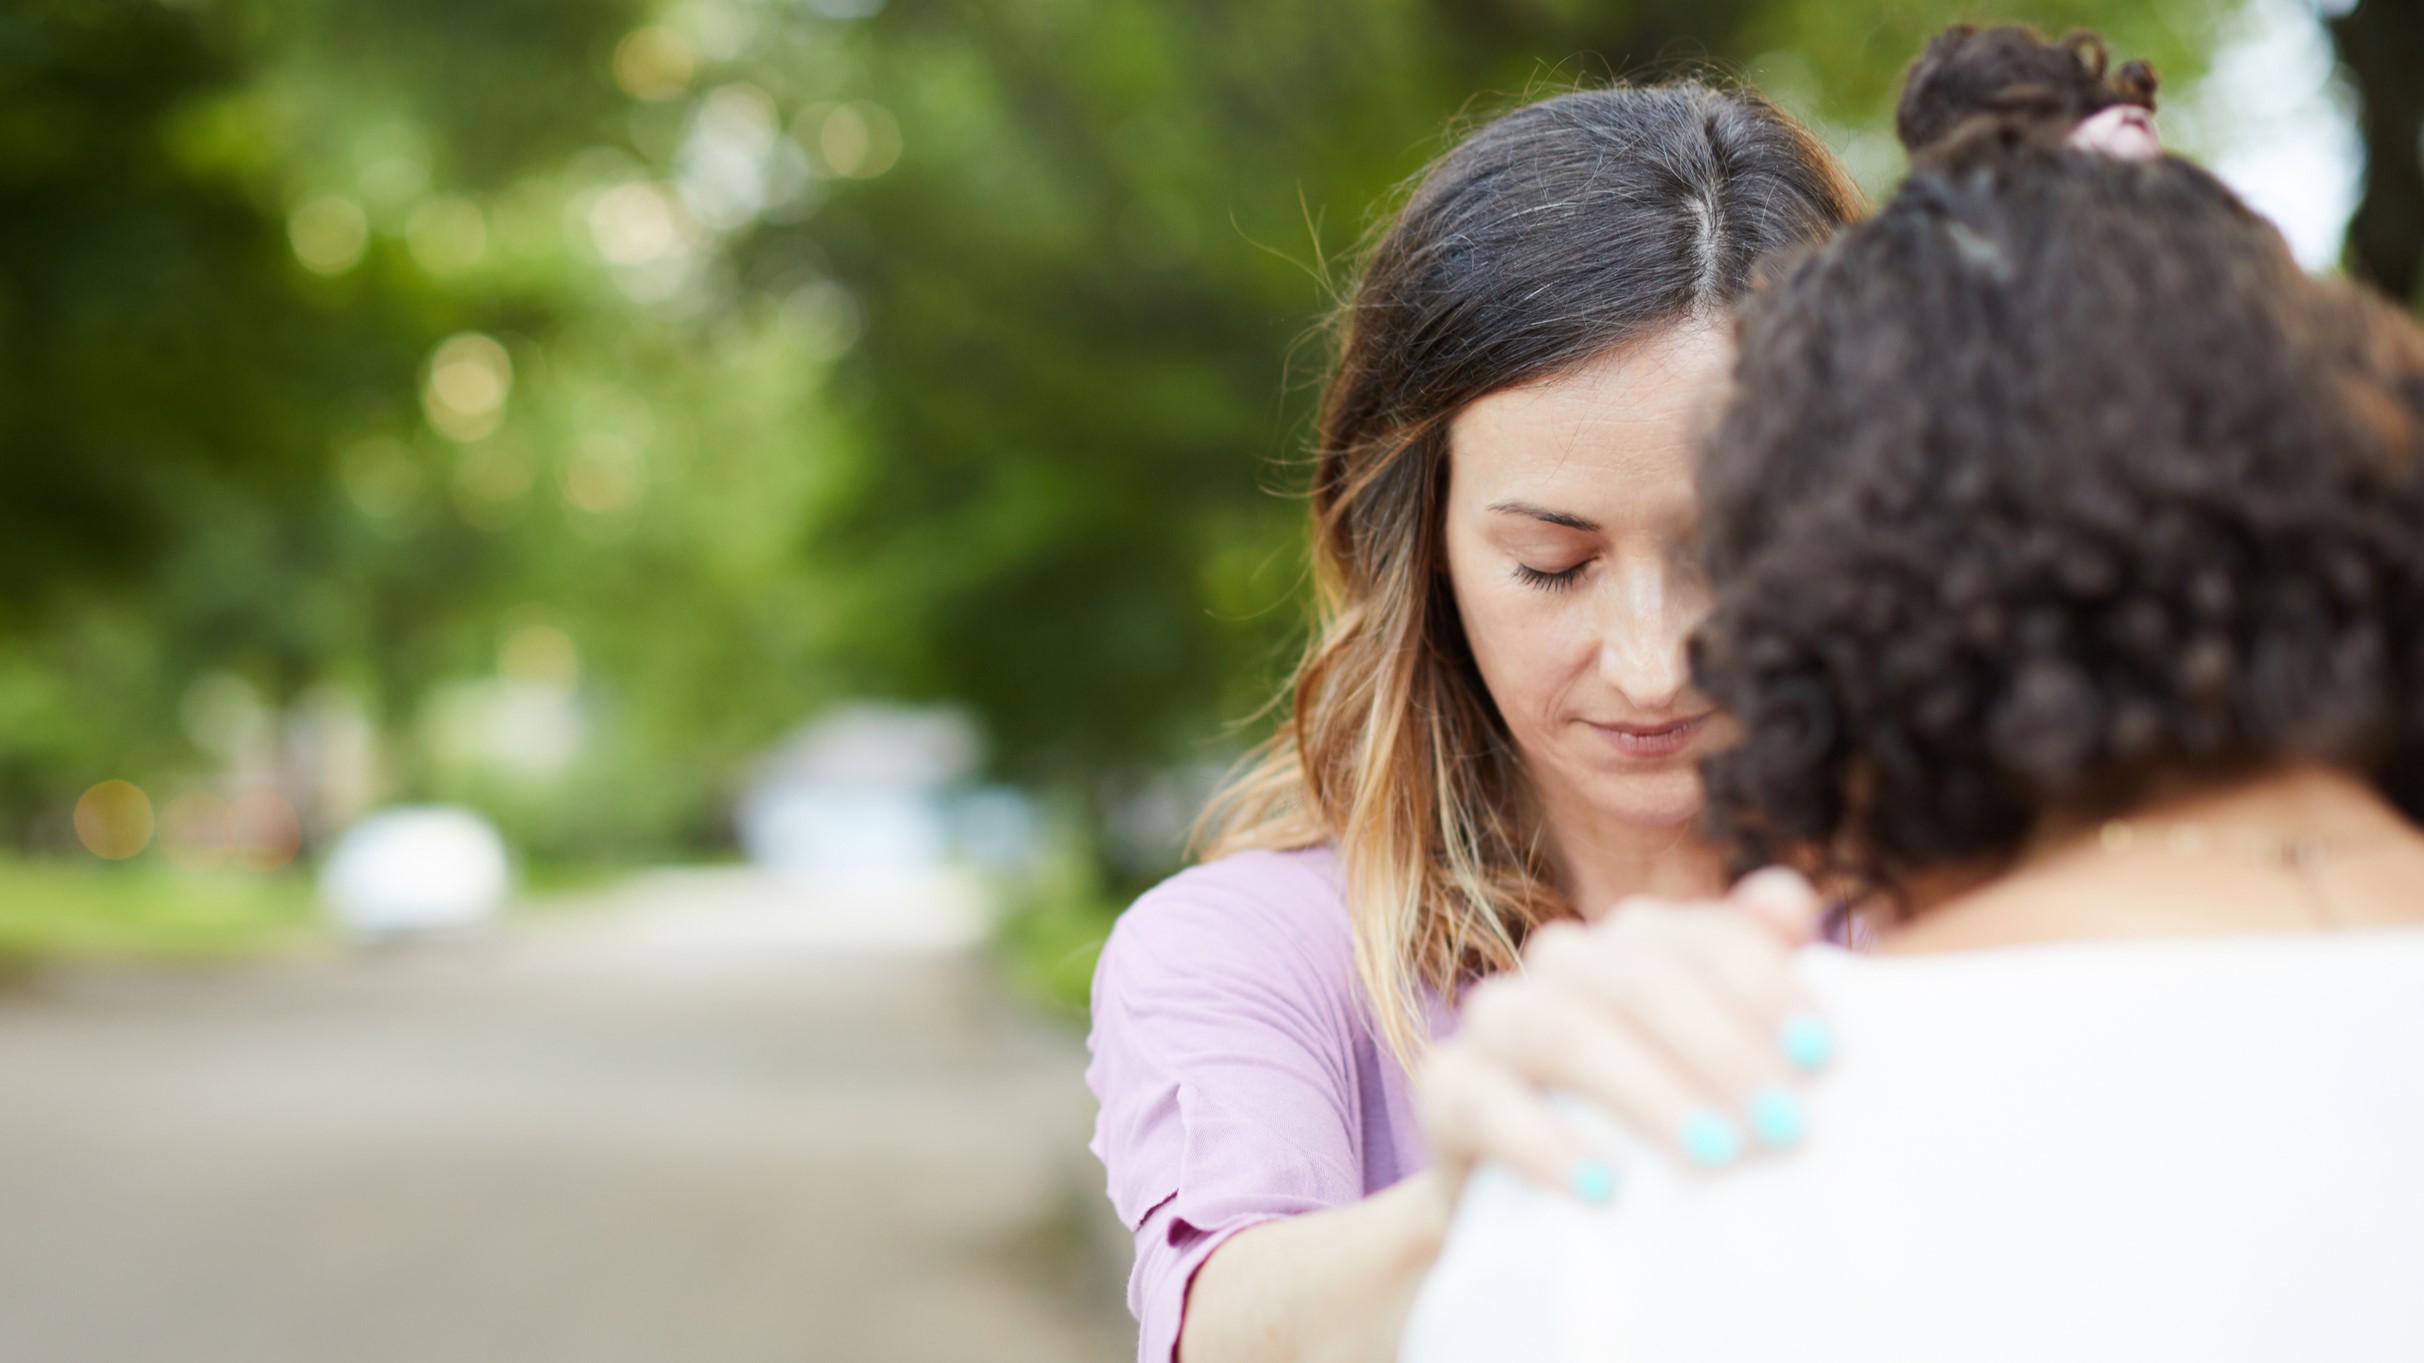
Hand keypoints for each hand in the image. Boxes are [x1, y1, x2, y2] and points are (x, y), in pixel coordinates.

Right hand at [1412, 868, 1832, 1210]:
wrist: (1533, 1212)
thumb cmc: (1652, 1128)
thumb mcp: (1714, 1065)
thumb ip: (1753, 978)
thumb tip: (1790, 902)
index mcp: (1635, 942)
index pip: (1700, 935)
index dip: (1765, 983)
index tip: (1822, 1055)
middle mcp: (1563, 963)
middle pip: (1639, 978)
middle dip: (1720, 1049)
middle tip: (1784, 1127)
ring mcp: (1497, 1019)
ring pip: (1566, 1028)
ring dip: (1648, 1091)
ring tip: (1715, 1155)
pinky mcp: (1445, 1088)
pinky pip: (1483, 1101)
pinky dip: (1546, 1143)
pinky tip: (1606, 1189)